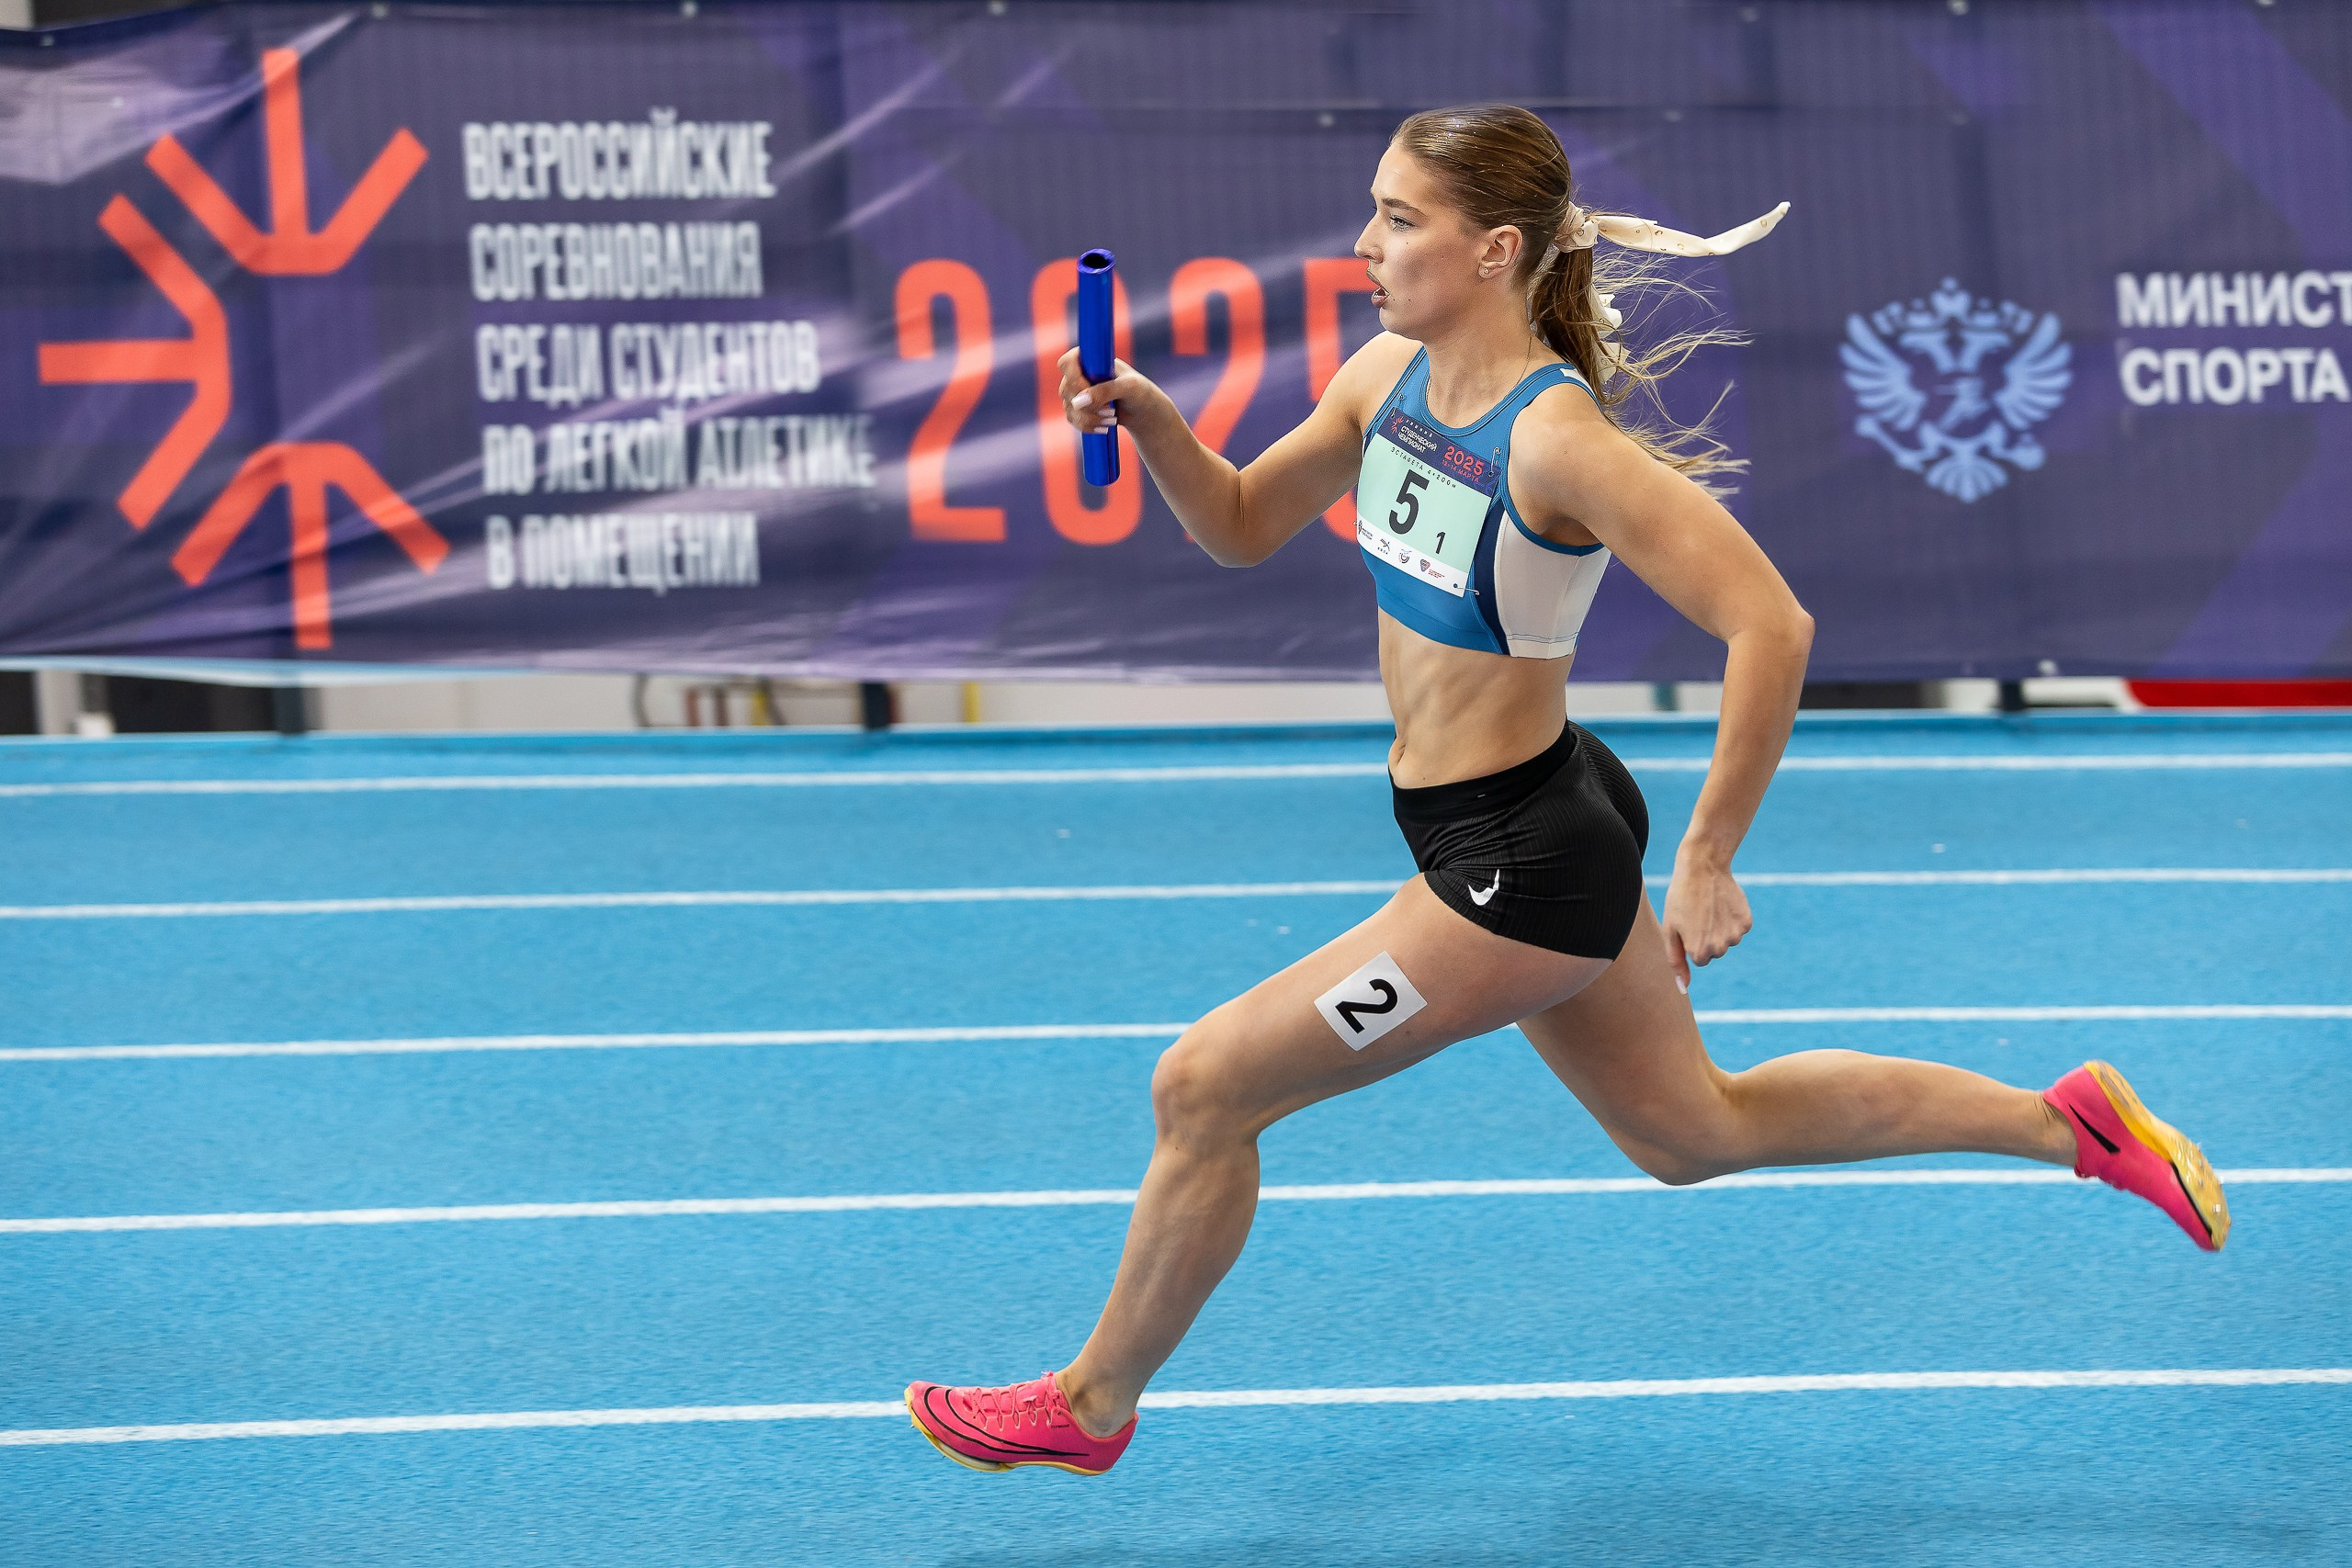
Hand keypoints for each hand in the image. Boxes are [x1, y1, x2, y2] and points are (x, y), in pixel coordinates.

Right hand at [1057, 347, 1155, 434]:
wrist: (1142, 410)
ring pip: (1069, 408)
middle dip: (1088, 405)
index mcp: (1090, 358)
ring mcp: (1076, 391)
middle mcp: (1080, 373)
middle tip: (1111, 410)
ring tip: (1112, 419)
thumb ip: (1105, 391)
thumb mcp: (1128, 387)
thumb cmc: (1139, 391)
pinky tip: (1104, 428)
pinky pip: (1073, 419)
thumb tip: (1078, 402)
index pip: (1067, 363)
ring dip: (1090, 418)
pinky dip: (1087, 426)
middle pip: (1066, 390)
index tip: (1091, 391)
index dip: (1074, 379)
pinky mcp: (1078, 408)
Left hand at [1659, 847, 1752, 994]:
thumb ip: (1676, 962)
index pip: (1700, 959)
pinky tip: (1723, 903)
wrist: (1703, 867)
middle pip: (1716, 952)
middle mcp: (1721, 948)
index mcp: (1700, 953)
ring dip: (1720, 927)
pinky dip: (1732, 918)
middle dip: (1707, 936)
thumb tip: (1683, 989)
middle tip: (1698, 914)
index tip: (1688, 925)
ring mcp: (1736, 936)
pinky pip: (1740, 928)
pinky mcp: (1747, 922)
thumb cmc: (1680, 898)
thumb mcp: (1671, 930)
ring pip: (1728, 940)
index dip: (1692, 941)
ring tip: (1709, 907)